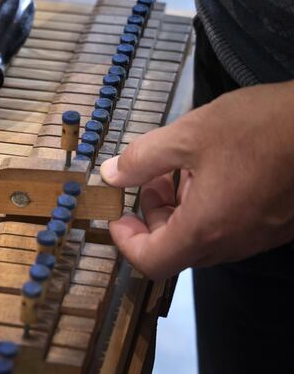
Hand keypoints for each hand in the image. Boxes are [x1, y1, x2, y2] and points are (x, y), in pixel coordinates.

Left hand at [101, 81, 293, 279]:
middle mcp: (232, 242)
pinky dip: (208, 205)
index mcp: (205, 228)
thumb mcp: (188, 134)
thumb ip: (142, 159)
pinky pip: (230, 226)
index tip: (117, 214)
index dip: (125, 241)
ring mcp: (257, 236)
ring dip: (180, 208)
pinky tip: (212, 167)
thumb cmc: (262, 128)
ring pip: (202, 237)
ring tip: (181, 166)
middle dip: (152, 216)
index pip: (150, 262)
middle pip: (175, 249)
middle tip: (149, 177)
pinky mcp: (276, 225)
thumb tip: (112, 174)